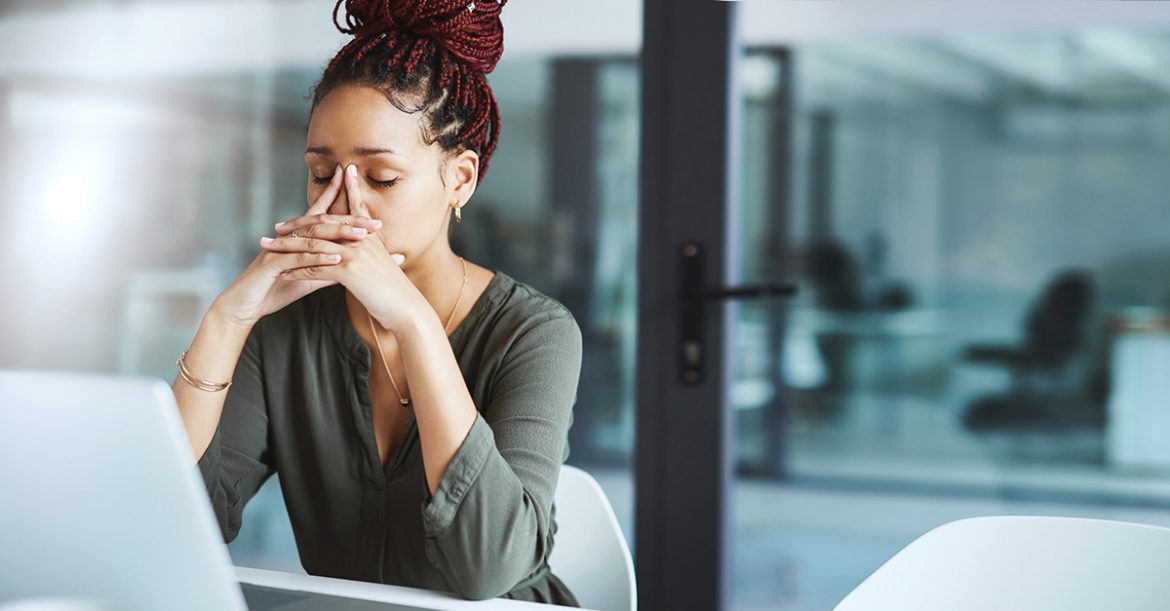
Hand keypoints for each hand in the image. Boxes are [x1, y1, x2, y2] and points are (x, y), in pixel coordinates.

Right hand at [212, 166, 382, 326]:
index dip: (338, 198)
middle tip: (375, 223)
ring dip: (338, 235)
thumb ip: (329, 269)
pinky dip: (318, 258)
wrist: (245, 306)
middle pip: (322, 222)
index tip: (361, 190)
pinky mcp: (271, 264)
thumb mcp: (308, 278)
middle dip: (349, 220)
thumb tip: (353, 264)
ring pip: (312, 237)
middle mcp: (288, 238)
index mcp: (297, 238)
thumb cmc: (275, 290)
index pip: (321, 214)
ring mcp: (279, 248)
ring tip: (362, 235)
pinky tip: (337, 258)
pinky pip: (298, 258)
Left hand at [261, 164, 429, 334]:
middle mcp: (362, 239)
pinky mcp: (349, 272)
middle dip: (297, 224)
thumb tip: (366, 246)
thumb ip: (374, 252)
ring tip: (269, 248)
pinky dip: (297, 271)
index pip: (352, 207)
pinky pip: (316, 268)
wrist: (408, 310)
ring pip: (314, 246)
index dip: (339, 191)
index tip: (327, 180)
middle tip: (277, 227)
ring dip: (287, 247)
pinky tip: (283, 274)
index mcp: (370, 236)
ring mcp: (356, 254)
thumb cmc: (397, 292)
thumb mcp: (385, 265)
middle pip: (323, 225)